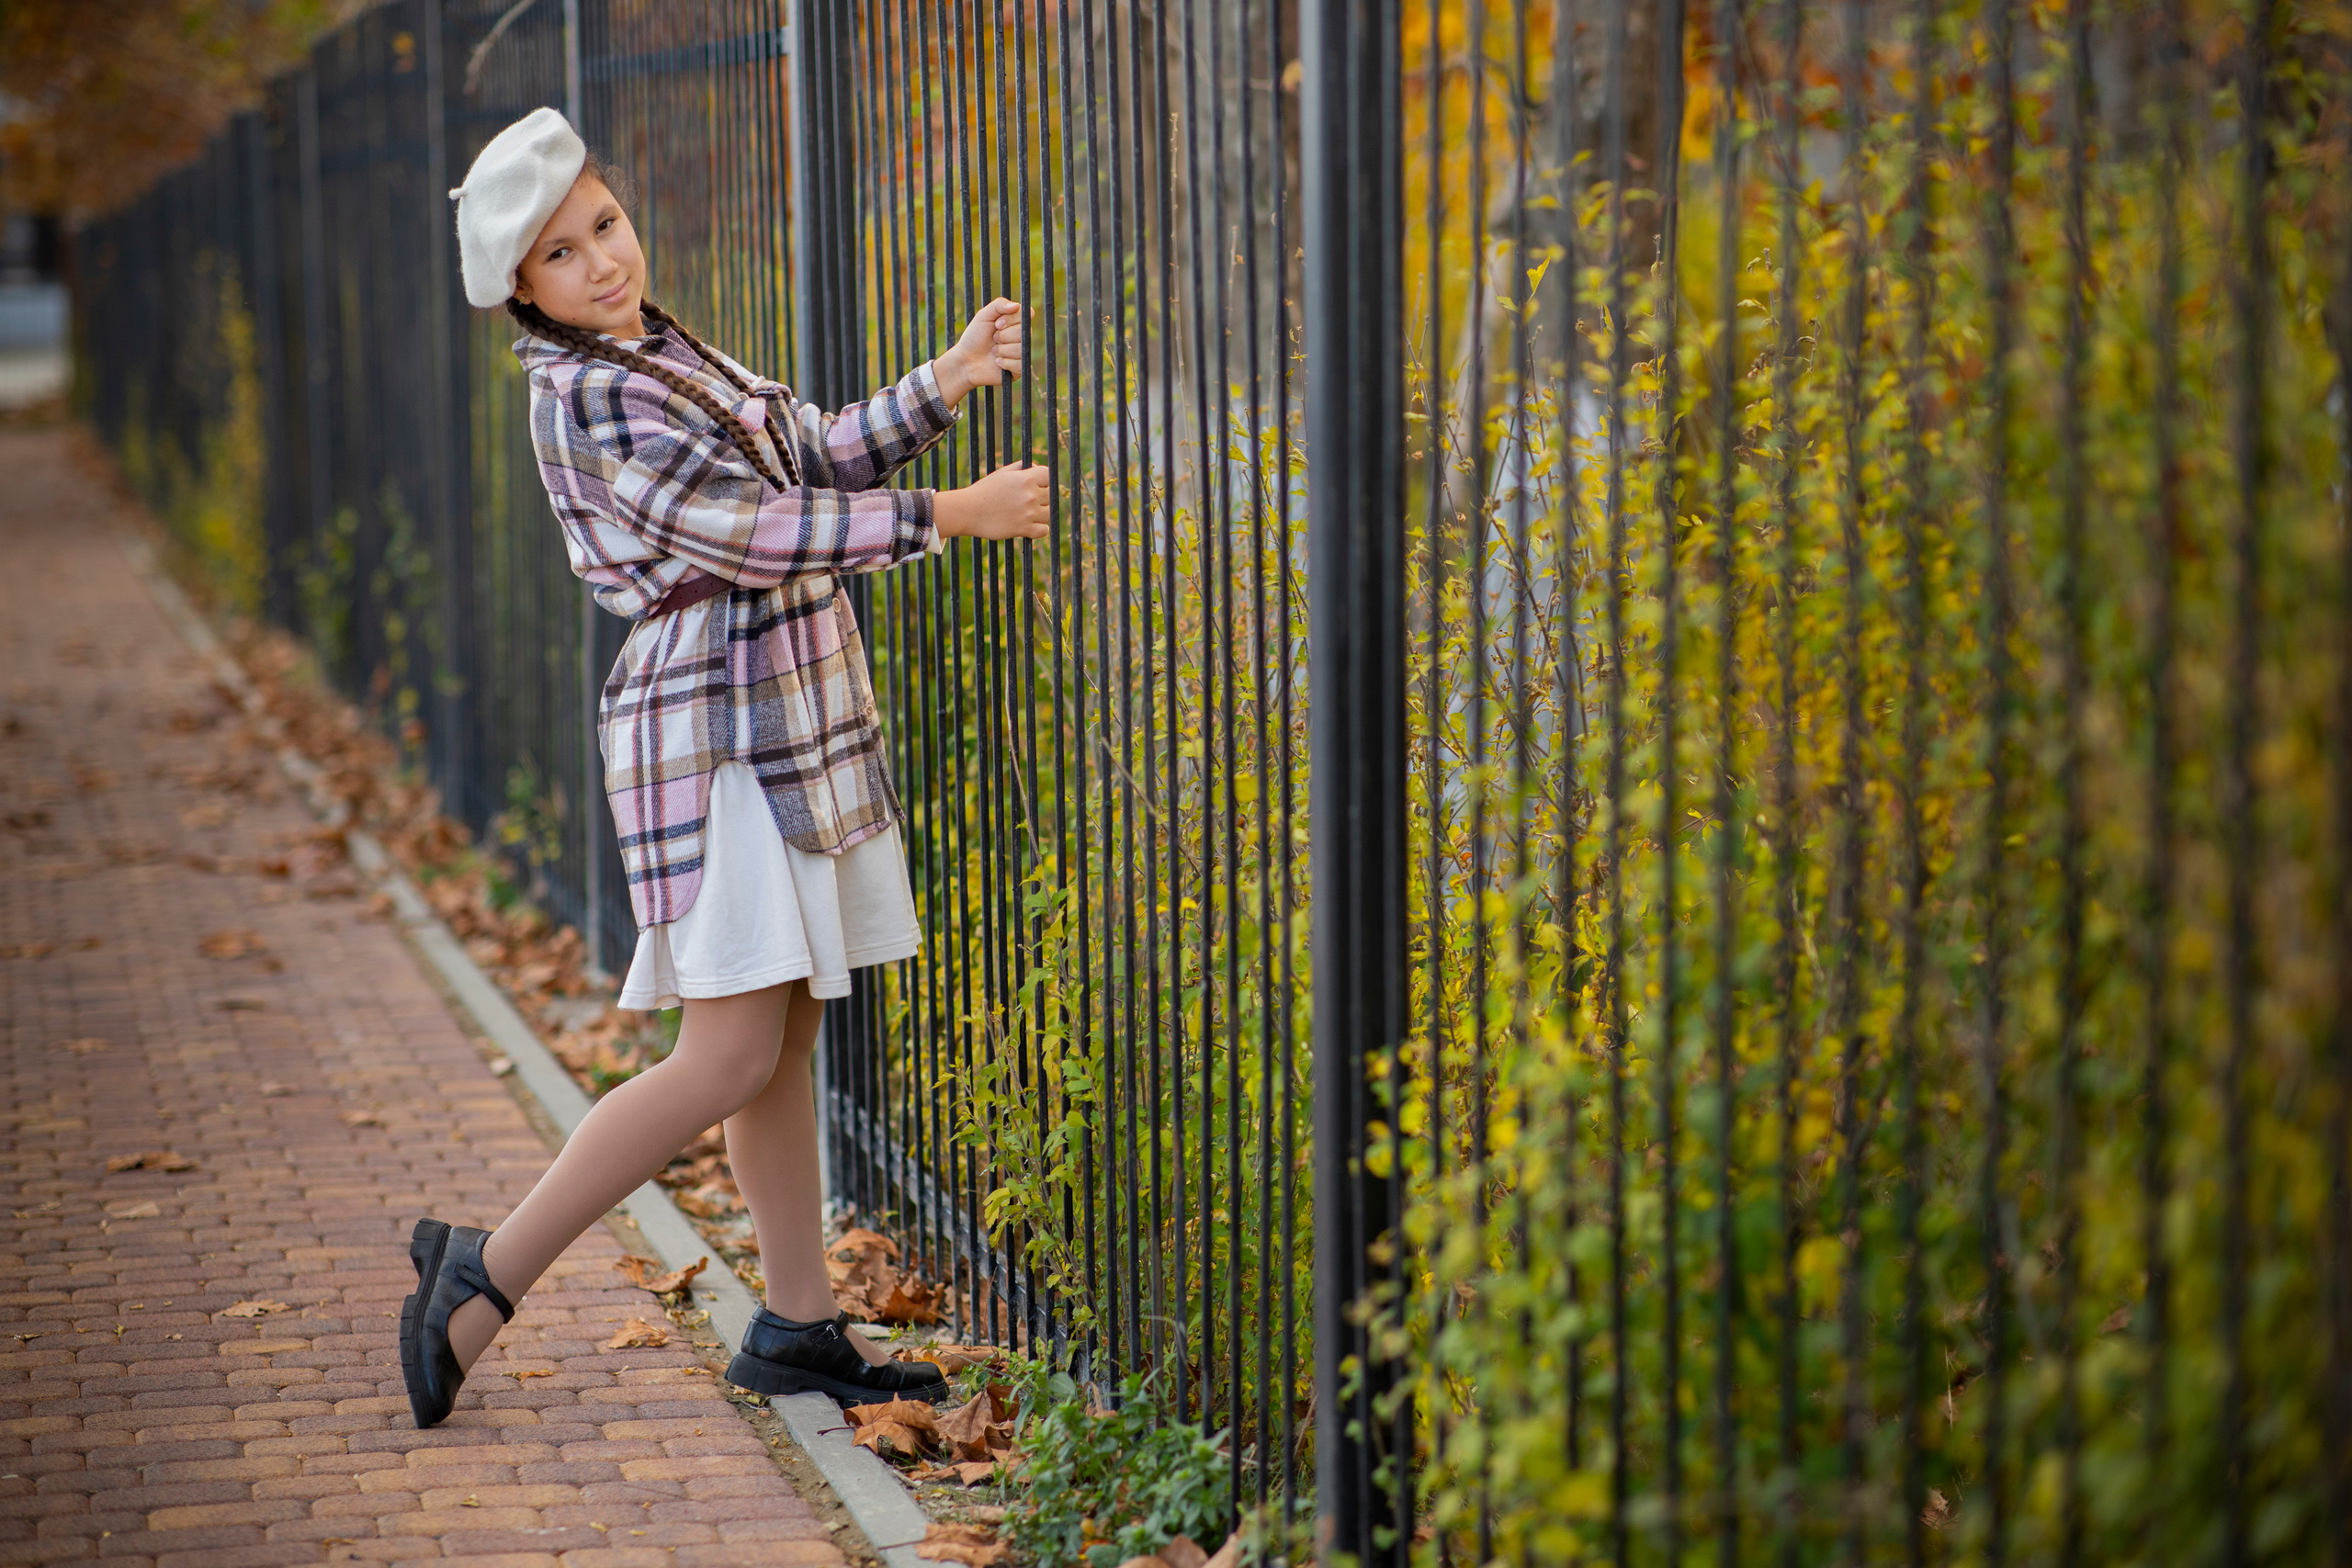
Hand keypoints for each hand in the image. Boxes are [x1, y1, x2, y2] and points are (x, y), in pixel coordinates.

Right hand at [935, 462, 1050, 541]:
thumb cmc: (984, 491)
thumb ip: (1020, 467)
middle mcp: (1030, 495)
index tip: (1036, 485)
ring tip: (1027, 513)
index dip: (1043, 480)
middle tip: (1027, 501)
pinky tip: (1030, 526)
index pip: (1048, 475)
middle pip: (1050, 495)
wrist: (967, 511)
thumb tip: (1036, 467)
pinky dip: (1039, 529)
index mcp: (1025, 478)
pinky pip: (1044, 530)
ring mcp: (1028, 513)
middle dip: (1041, 497)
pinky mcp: (1024, 529)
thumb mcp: (1002, 473)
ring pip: (1048, 513)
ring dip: (1041, 514)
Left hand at [936, 298, 1024, 403]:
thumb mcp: (983, 316)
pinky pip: (1020, 364)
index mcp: (1016, 322)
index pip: (1027, 314)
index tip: (997, 324)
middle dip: (1004, 336)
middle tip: (993, 339)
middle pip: (1025, 332)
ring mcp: (1022, 353)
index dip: (1011, 319)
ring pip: (1021, 349)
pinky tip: (997, 362)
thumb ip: (999, 305)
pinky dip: (1005, 363)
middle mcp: (1022, 336)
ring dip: (1002, 350)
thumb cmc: (974, 337)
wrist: (966, 360)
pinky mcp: (1019, 369)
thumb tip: (1017, 305)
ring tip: (993, 351)